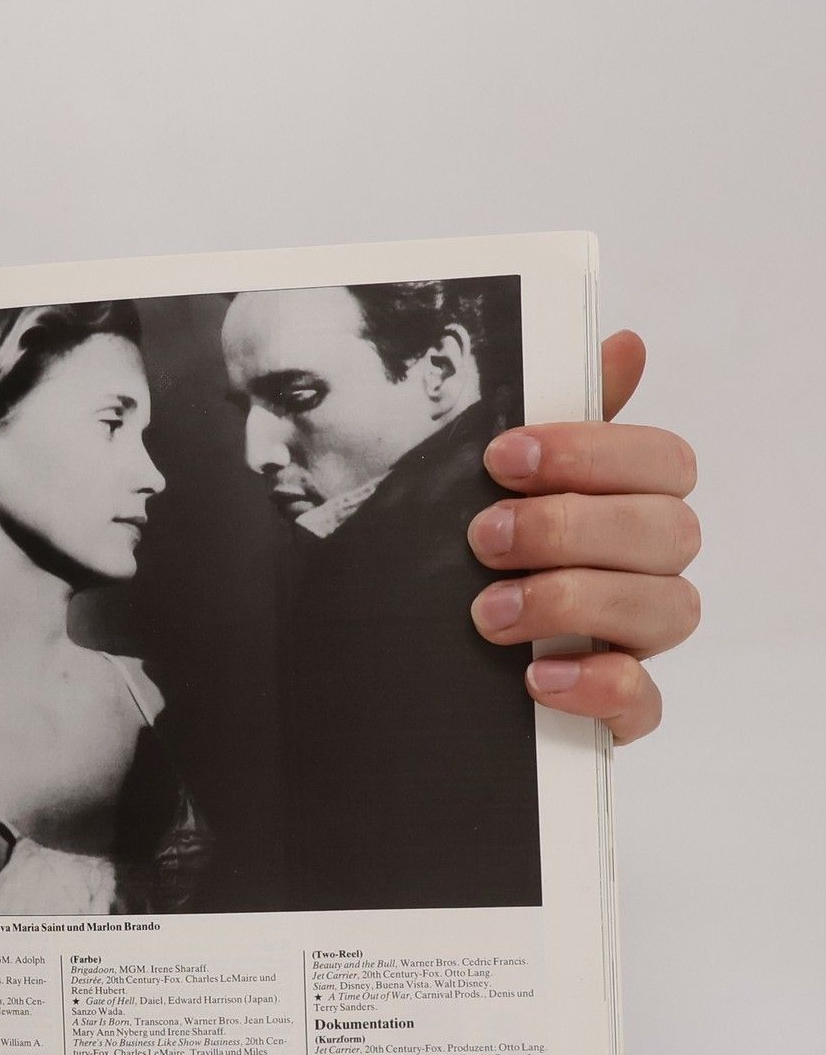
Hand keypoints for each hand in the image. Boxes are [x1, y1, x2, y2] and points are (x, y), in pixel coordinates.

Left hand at [468, 331, 699, 741]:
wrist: (385, 662)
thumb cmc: (448, 559)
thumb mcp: (472, 485)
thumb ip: (550, 420)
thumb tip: (623, 344)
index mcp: (624, 501)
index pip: (662, 459)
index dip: (592, 451)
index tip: (501, 458)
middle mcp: (644, 567)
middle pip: (670, 531)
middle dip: (569, 528)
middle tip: (483, 539)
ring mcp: (636, 640)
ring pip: (669, 609)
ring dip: (577, 602)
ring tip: (490, 614)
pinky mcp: (616, 710)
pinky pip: (645, 702)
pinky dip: (598, 686)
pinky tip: (537, 680)